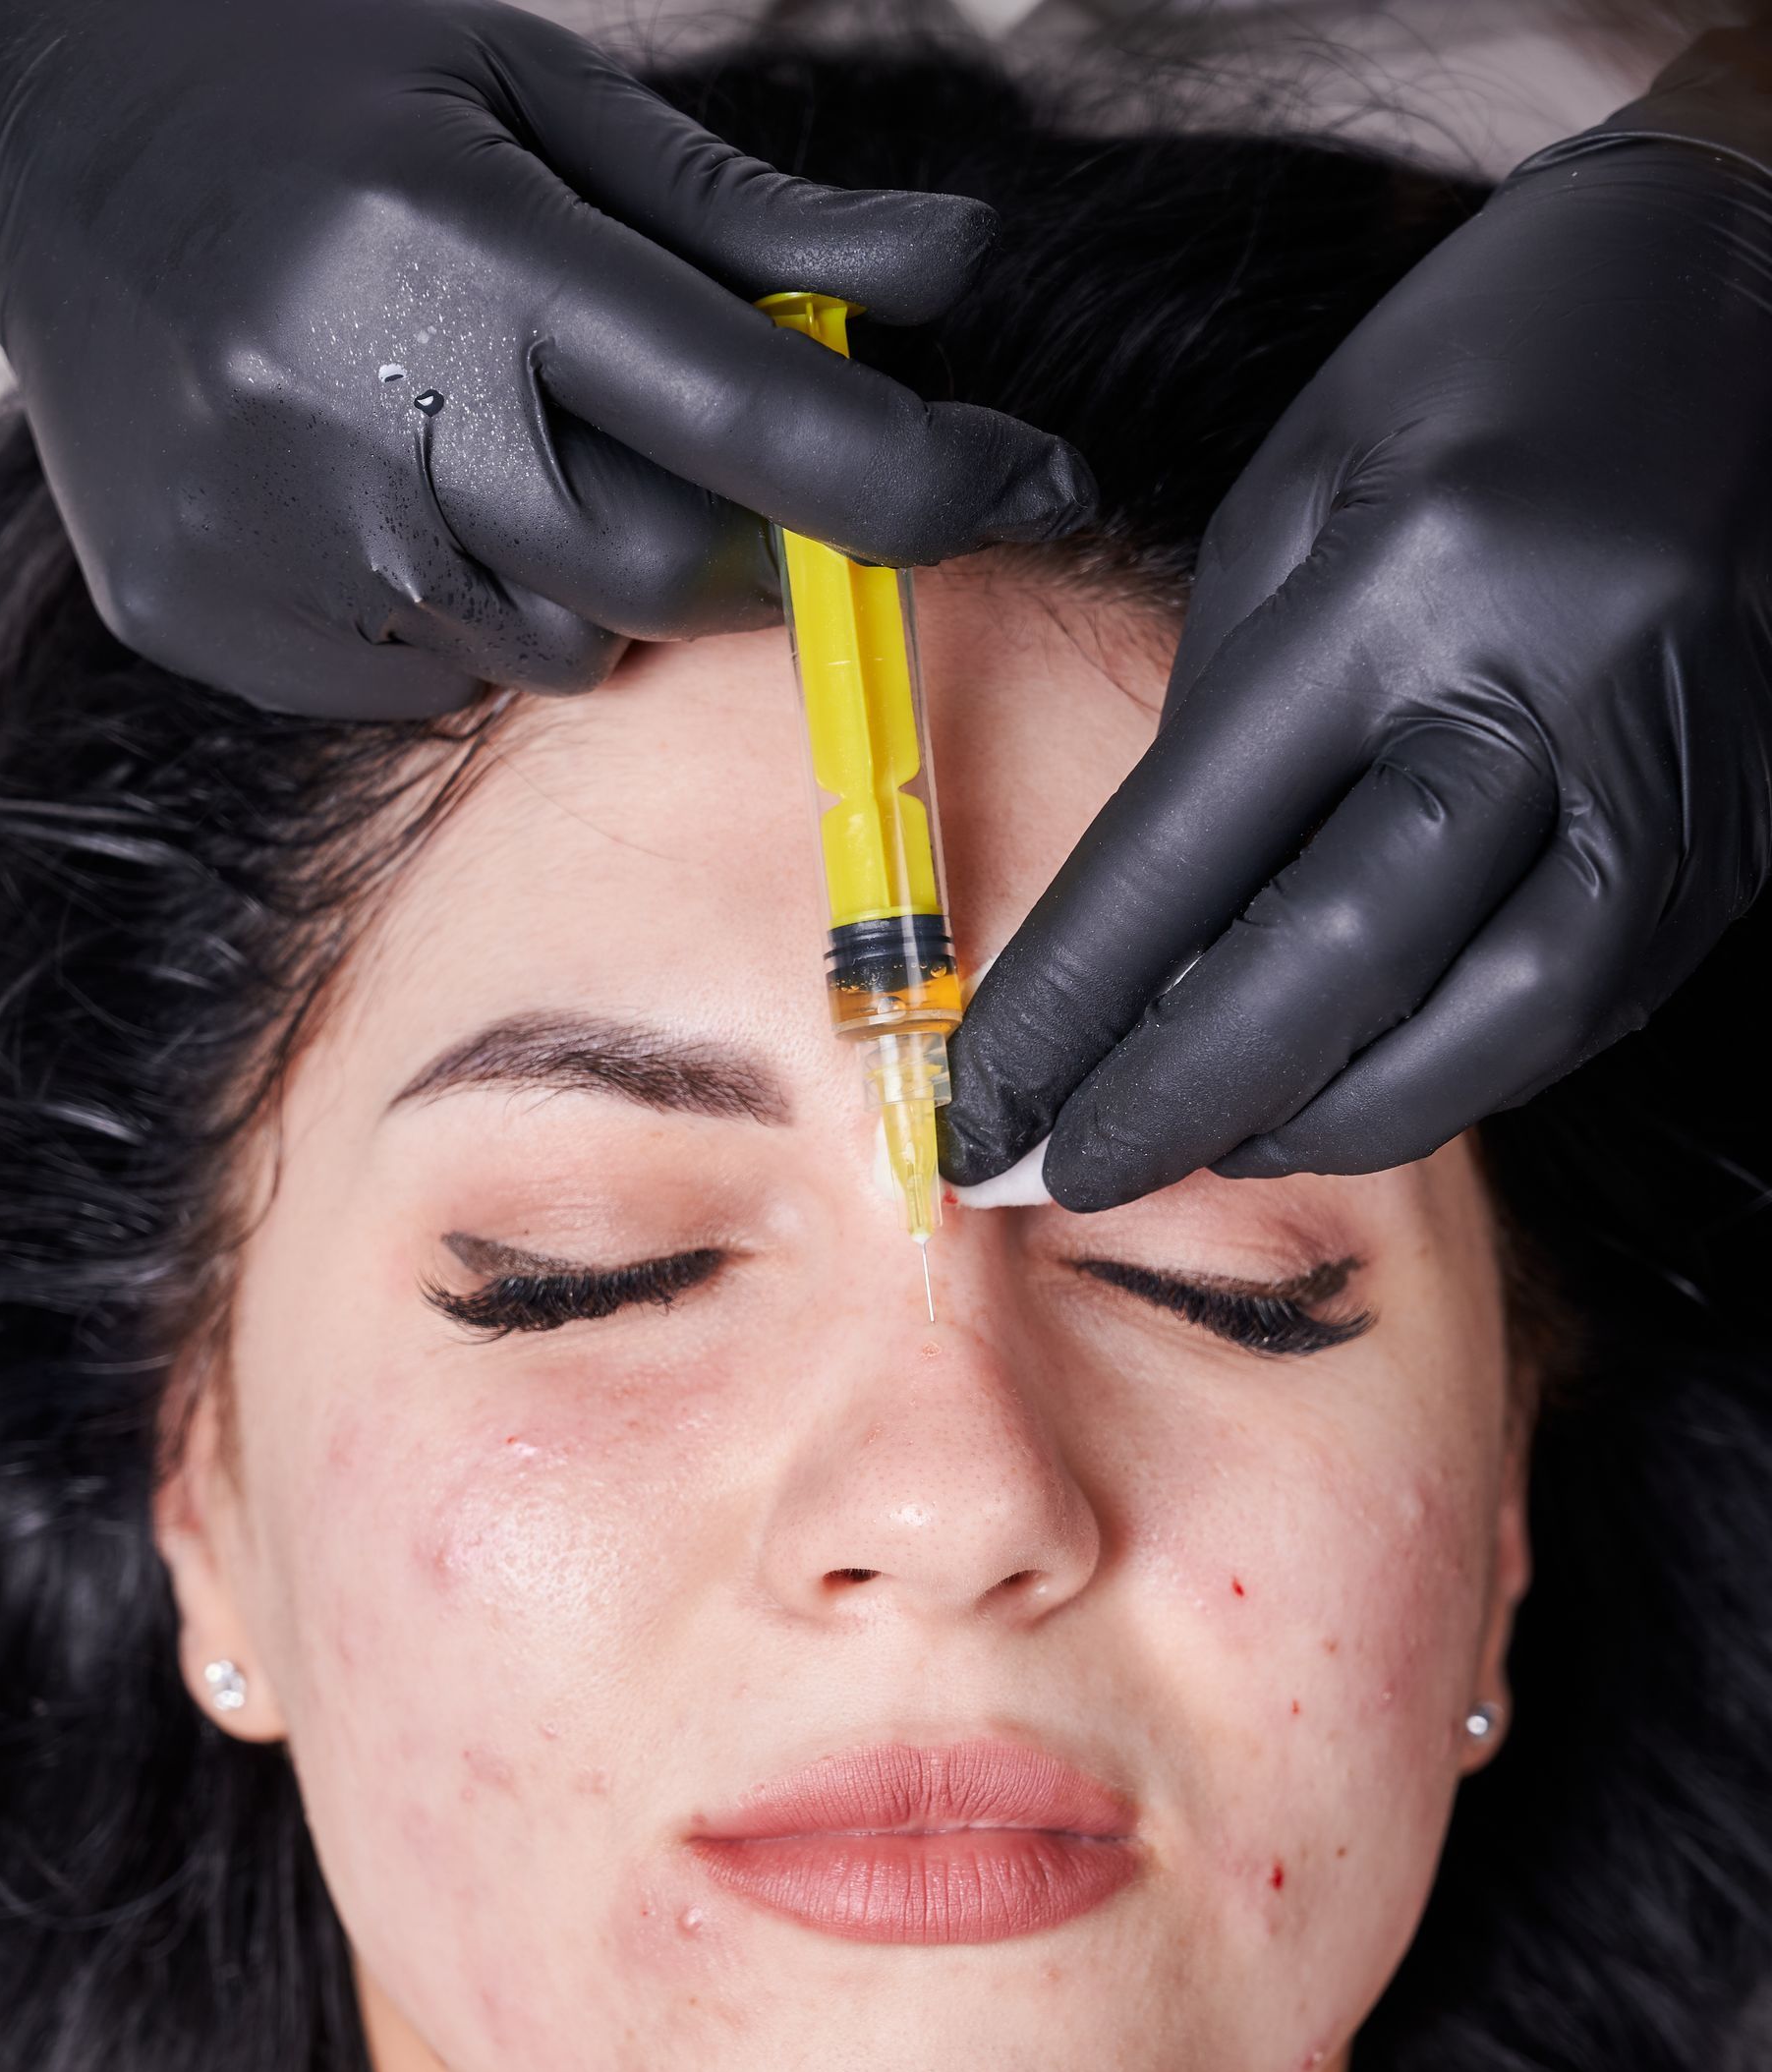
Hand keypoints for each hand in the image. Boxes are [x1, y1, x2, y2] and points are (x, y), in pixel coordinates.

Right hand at [0, 0, 1090, 713]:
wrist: (32, 139)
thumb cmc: (305, 87)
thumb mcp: (527, 92)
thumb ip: (742, 219)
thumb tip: (954, 277)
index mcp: (464, 254)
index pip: (752, 417)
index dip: (918, 473)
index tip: (1026, 477)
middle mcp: (369, 416)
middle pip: (666, 572)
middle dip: (750, 544)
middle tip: (736, 467)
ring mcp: (281, 541)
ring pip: (549, 640)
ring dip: (587, 568)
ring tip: (493, 431)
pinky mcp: (216, 622)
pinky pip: (425, 679)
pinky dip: (460, 604)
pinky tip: (386, 482)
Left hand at [943, 118, 1771, 1203]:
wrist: (1758, 294)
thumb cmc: (1493, 370)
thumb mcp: (1304, 490)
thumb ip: (1224, 717)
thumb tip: (1143, 940)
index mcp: (1411, 587)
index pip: (1198, 849)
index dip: (1073, 1001)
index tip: (980, 1102)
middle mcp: (1554, 696)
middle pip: (1338, 967)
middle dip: (1181, 1099)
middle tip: (1062, 1173)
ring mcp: (1665, 784)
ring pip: (1483, 1034)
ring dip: (1325, 1117)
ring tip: (1208, 1142)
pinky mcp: (1731, 843)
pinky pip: (1577, 1017)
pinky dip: (1447, 1073)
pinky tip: (1350, 1085)